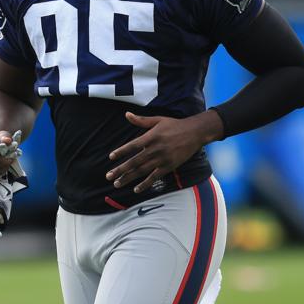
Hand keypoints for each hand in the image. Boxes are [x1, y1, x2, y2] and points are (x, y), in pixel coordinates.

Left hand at [106, 111, 223, 192]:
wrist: (195, 133)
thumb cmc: (174, 125)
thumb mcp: (157, 120)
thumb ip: (141, 120)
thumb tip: (126, 114)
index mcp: (151, 137)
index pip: (132, 146)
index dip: (121, 152)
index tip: (111, 157)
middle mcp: (155, 149)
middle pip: (134, 161)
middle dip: (120, 170)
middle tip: (108, 176)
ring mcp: (162, 159)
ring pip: (142, 171)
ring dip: (128, 178)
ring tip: (117, 184)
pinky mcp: (169, 166)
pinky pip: (154, 177)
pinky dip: (145, 184)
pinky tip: (136, 189)